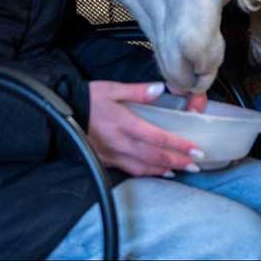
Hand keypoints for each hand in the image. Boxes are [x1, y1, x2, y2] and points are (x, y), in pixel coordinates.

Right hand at [87, 81, 202, 176]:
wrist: (62, 112)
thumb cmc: (88, 98)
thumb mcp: (112, 88)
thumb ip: (138, 90)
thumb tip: (160, 89)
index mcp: (125, 124)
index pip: (158, 138)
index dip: (178, 145)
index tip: (196, 149)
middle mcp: (121, 143)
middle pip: (155, 156)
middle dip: (178, 161)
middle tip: (197, 164)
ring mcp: (113, 154)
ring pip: (144, 167)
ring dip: (166, 169)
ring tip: (183, 169)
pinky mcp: (107, 160)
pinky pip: (131, 170)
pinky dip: (148, 172)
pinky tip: (159, 171)